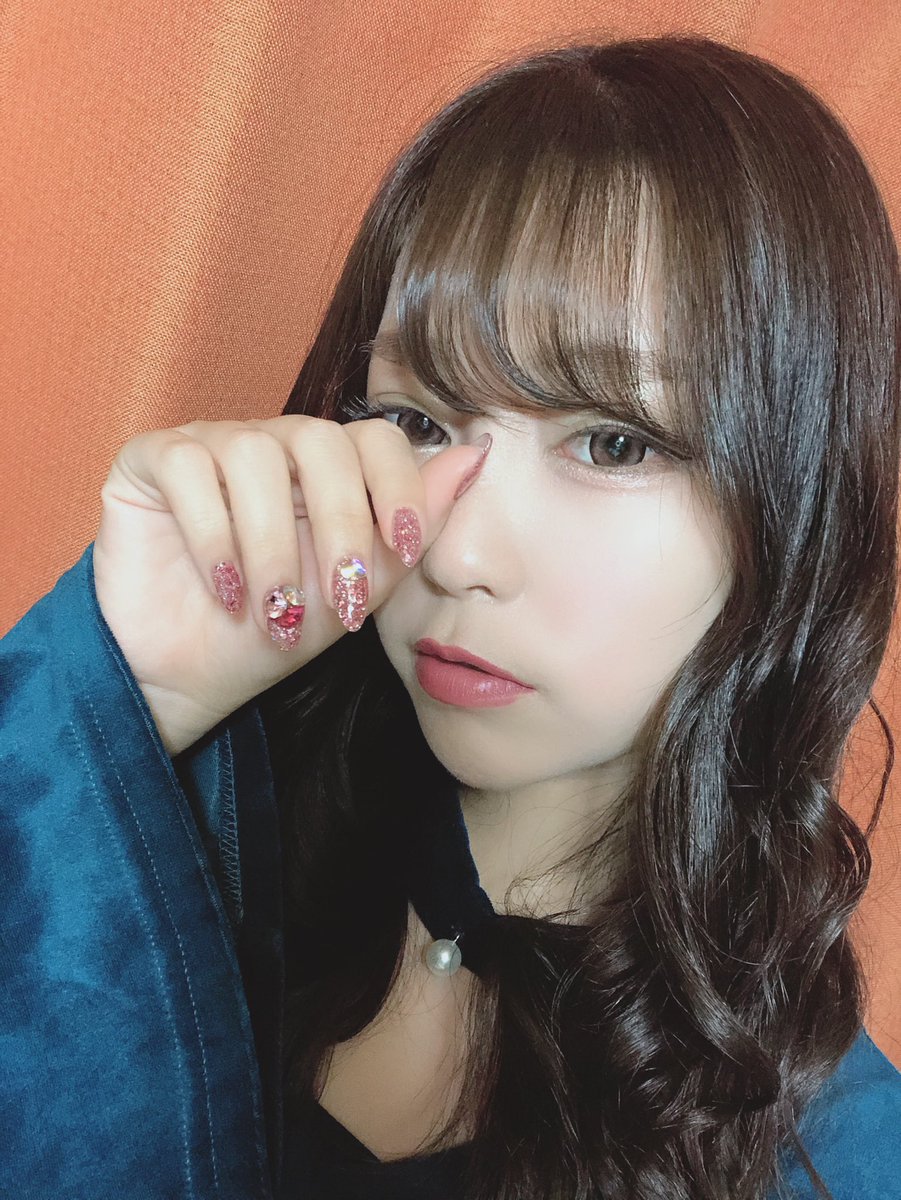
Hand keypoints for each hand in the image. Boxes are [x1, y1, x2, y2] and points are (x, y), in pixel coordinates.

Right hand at [92, 414, 489, 755]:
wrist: (191, 678)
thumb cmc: (275, 633)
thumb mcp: (357, 592)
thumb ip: (410, 530)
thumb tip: (474, 458)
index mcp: (327, 470)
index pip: (375, 438)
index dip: (398, 485)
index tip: (408, 548)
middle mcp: (271, 444)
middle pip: (320, 438)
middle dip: (340, 524)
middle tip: (341, 598)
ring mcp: (210, 445)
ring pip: (253, 454)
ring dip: (273, 545)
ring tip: (274, 612)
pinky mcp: (151, 459)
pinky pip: (188, 466)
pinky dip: (213, 534)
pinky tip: (225, 589)